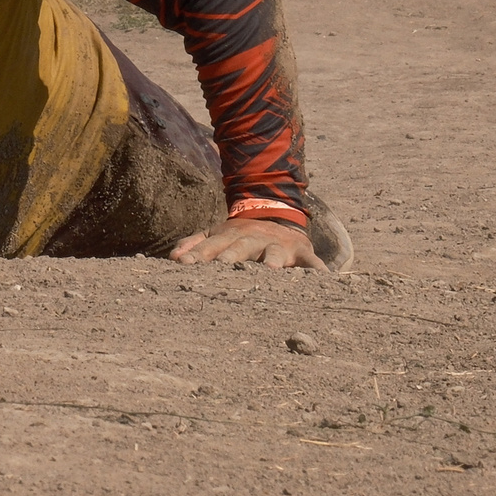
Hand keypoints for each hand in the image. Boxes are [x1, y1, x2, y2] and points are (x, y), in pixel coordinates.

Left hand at [168, 217, 330, 268]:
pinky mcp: (302, 253)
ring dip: (273, 262)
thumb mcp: (216, 235)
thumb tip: (173, 257)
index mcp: (230, 237)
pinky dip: (317, 271)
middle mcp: (253, 240)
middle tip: (224, 267)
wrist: (277, 215)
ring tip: (271, 271)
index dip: (198, 257)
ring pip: (275, 254)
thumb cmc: (240, 236)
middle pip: (241, 248)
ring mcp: (278, 247)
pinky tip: (323, 280)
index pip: (211, 248)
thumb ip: (195, 245)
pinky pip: (311, 263)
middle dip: (232, 257)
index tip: (183, 267)